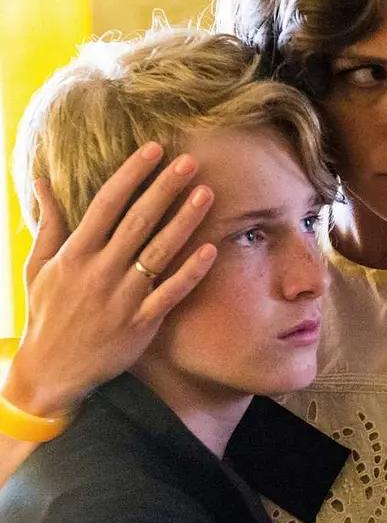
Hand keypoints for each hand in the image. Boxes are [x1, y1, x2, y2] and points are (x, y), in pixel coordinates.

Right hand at [3, 143, 217, 415]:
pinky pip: (170, 293)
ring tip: (206, 193)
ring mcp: (122, 298)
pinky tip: (211, 249)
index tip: (154, 150)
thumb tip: (43, 181)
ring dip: (184, 221)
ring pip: (158, 252)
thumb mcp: (39, 267)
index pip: (106, 204)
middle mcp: (99, 271)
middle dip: (163, 189)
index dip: (131, 174)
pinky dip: (190, 272)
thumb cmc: (47, 313)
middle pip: (137, 222)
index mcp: (75, 254)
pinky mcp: (140, 323)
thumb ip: (49, 223)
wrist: (51, 372)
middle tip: (190, 161)